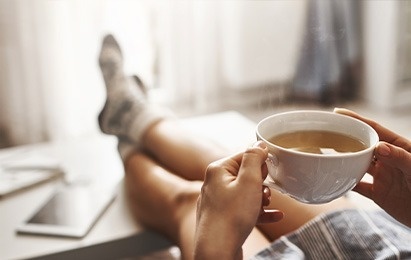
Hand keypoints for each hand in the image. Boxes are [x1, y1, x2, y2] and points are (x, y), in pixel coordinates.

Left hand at [194, 141, 282, 258]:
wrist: (217, 250)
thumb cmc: (231, 216)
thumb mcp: (248, 182)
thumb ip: (254, 159)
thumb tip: (259, 144)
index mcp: (218, 170)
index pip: (243, 156)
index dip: (260, 164)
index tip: (268, 174)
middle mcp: (214, 183)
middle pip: (245, 175)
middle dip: (260, 183)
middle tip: (265, 193)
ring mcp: (217, 202)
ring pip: (245, 193)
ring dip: (261, 198)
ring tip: (267, 205)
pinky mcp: (223, 218)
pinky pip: (243, 209)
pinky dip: (259, 212)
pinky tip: (275, 216)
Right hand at [334, 108, 410, 226]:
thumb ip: (400, 157)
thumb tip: (378, 147)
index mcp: (399, 147)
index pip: (375, 129)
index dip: (356, 120)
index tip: (338, 113)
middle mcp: (388, 159)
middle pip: (363, 145)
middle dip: (346, 138)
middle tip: (326, 134)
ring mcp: (382, 176)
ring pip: (357, 164)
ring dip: (343, 160)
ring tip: (326, 154)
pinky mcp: (379, 193)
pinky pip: (358, 186)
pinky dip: (345, 183)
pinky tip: (333, 180)